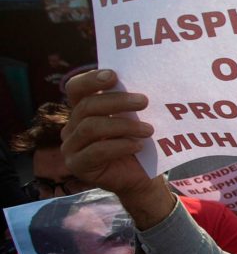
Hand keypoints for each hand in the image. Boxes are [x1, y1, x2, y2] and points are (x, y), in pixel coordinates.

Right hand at [61, 69, 173, 228]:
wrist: (142, 177)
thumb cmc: (138, 143)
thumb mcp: (135, 119)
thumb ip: (129, 102)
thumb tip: (142, 81)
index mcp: (82, 110)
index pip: (76, 88)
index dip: (91, 79)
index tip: (114, 76)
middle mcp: (71, 127)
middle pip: (87, 106)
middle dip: (117, 101)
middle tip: (144, 101)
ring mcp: (71, 147)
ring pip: (91, 128)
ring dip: (123, 125)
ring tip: (148, 129)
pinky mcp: (77, 165)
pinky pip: (96, 151)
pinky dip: (120, 145)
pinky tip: (138, 145)